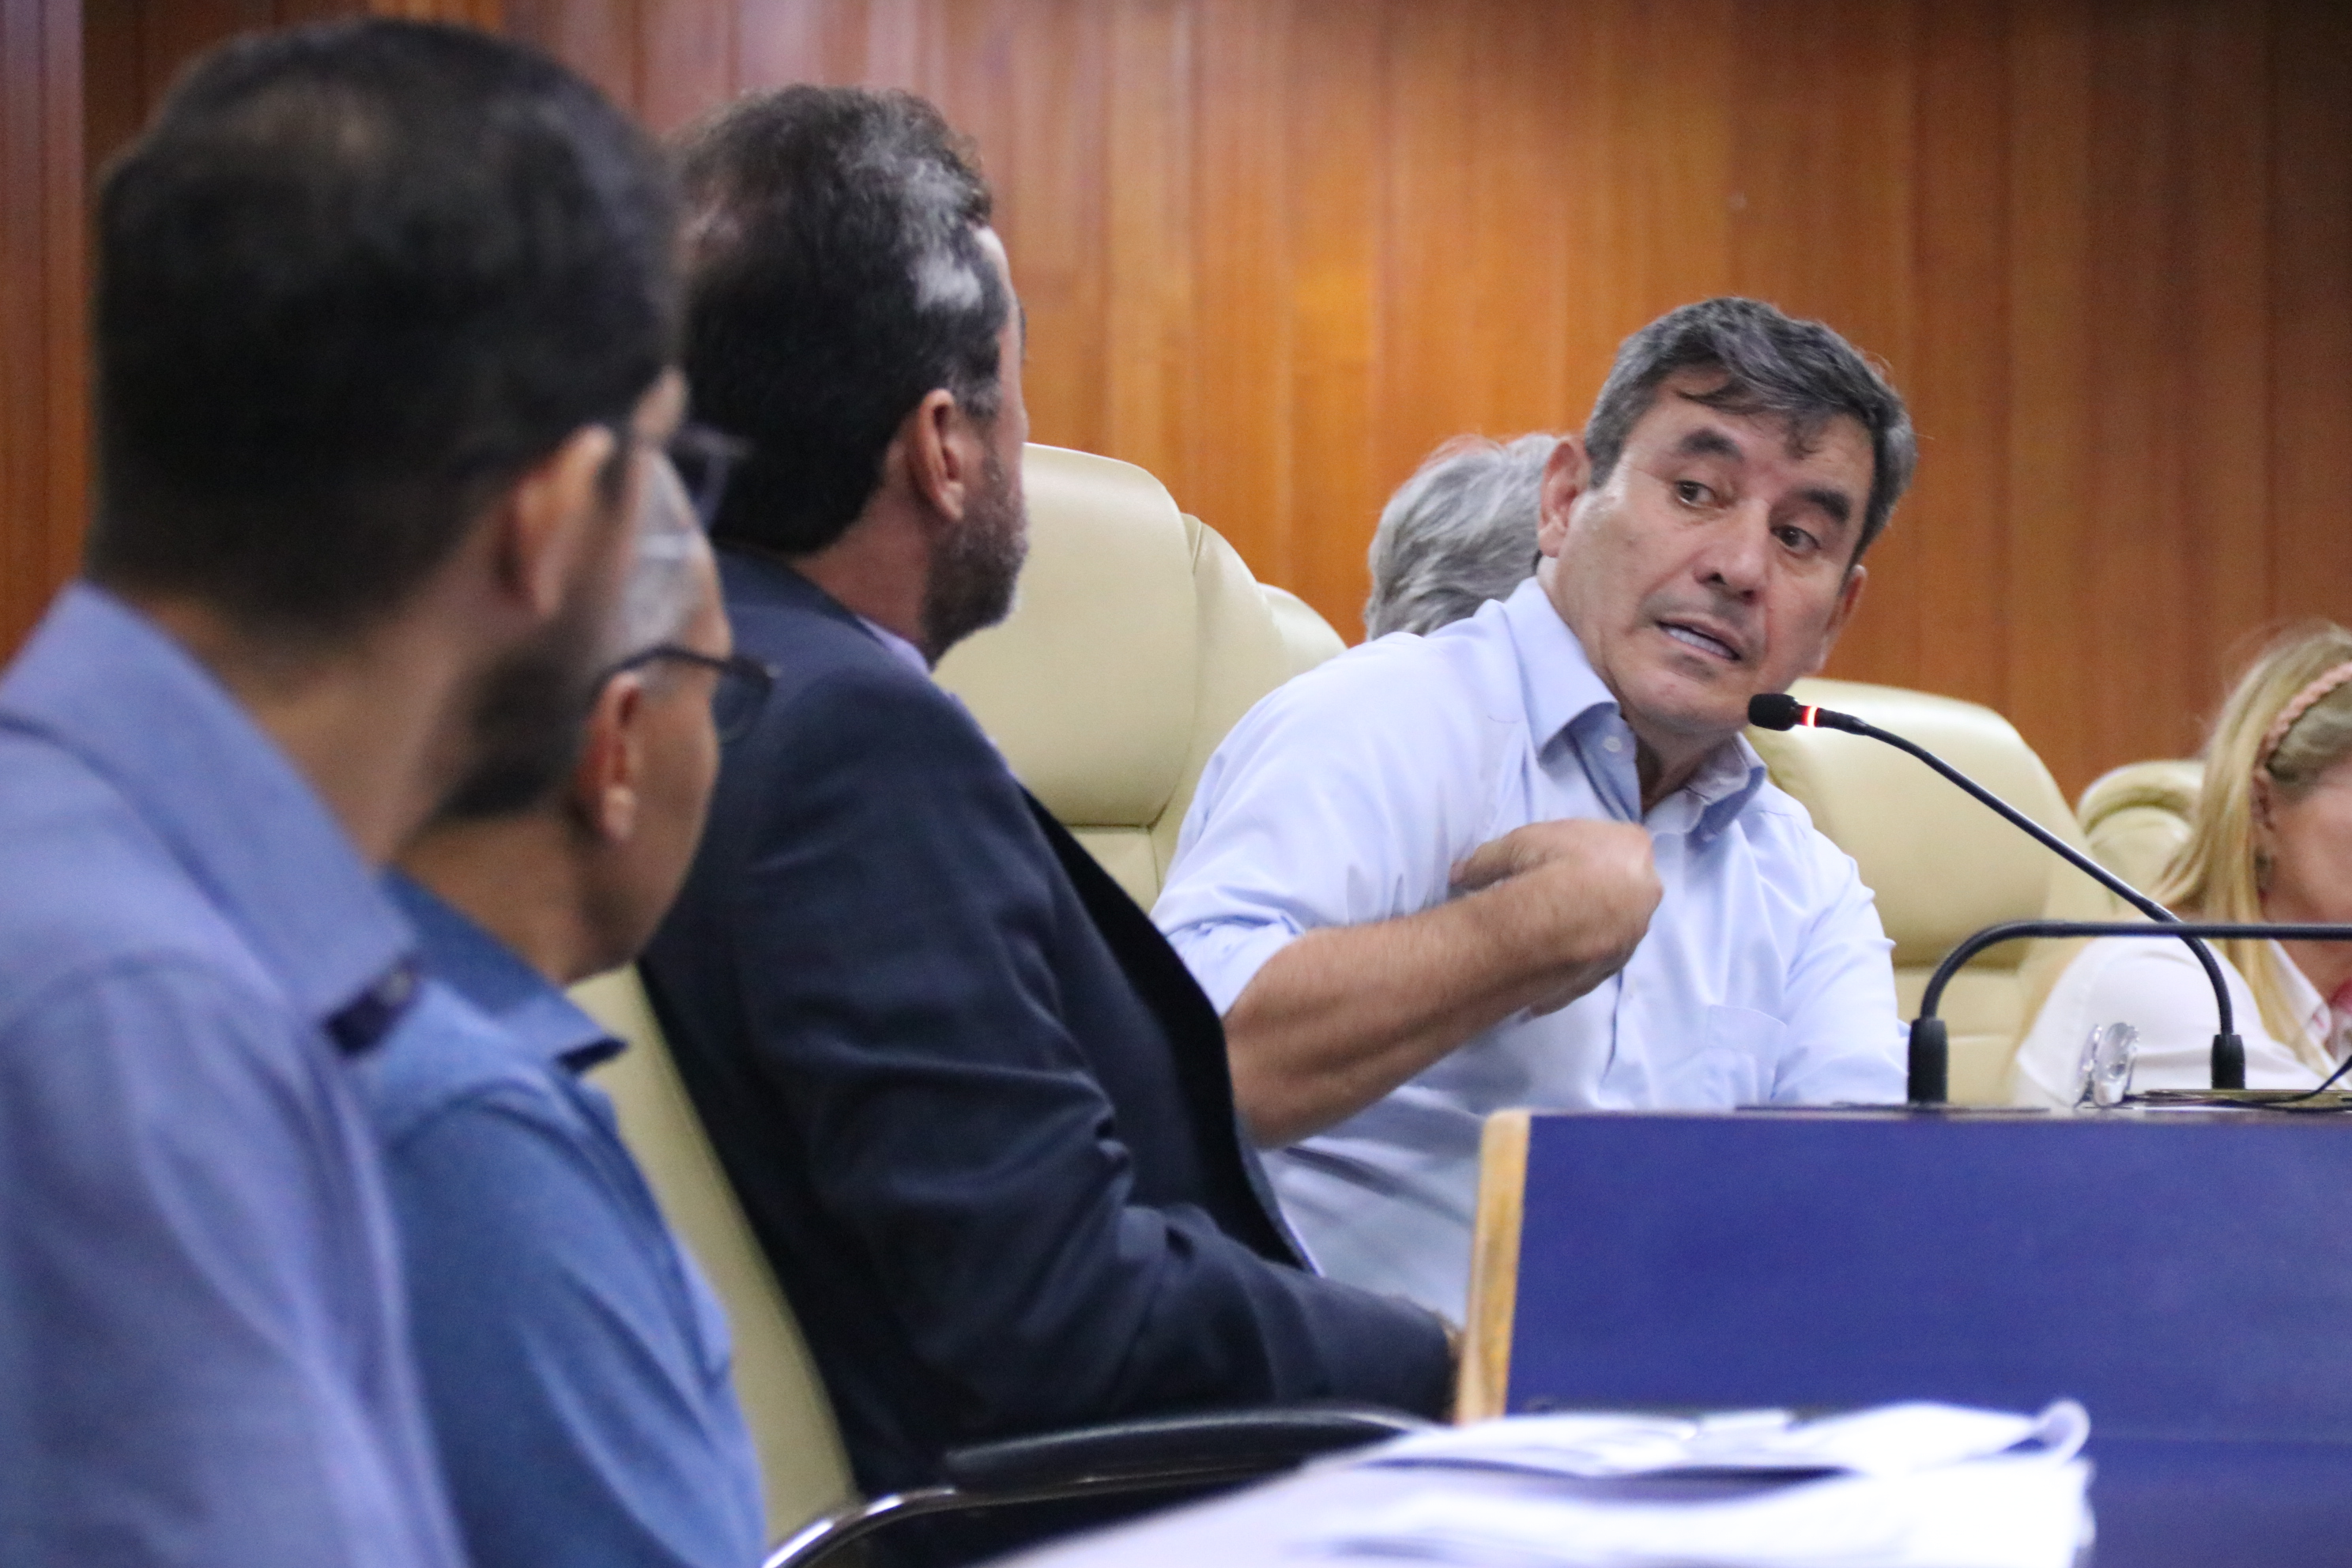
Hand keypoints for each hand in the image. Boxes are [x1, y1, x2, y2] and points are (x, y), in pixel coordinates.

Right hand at [1451, 819, 1659, 1014]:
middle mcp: (1645, 889)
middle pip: (1618, 887)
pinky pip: (1591, 968)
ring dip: (1583, 932)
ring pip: (1610, 929)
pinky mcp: (1615, 965)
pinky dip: (1569, 971)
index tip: (1554, 860)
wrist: (1568, 916)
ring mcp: (1633, 930)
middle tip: (1551, 900)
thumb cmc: (1550, 863)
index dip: (1581, 851)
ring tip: (1544, 942)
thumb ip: (1490, 858)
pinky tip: (1545, 978)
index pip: (1613, 842)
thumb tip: (1459, 874)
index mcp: (1631, 845)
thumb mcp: (1513, 844)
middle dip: (1589, 893)